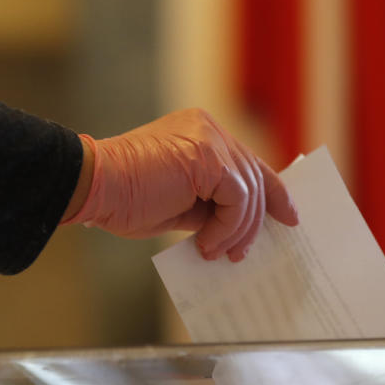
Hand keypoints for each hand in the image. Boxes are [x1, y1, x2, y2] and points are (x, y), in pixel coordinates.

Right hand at [62, 108, 298, 260]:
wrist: (94, 188)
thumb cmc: (127, 199)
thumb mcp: (182, 202)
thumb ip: (212, 204)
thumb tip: (242, 228)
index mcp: (203, 134)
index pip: (250, 164)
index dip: (274, 193)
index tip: (290, 217)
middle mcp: (210, 130)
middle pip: (255, 178)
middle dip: (255, 222)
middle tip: (242, 254)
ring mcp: (209, 139)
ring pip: (249, 191)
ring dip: (237, 231)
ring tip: (218, 253)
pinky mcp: (206, 156)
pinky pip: (237, 199)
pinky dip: (228, 227)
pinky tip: (207, 243)